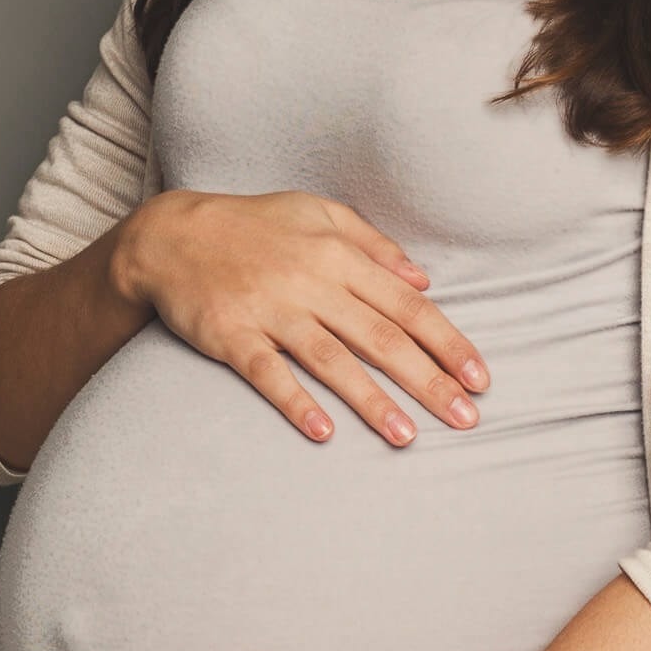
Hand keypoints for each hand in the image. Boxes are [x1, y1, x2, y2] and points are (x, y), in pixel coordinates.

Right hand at [111, 188, 489, 447]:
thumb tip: (423, 279)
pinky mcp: (231, 335)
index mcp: (338, 255)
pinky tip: (323, 432)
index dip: (447, 342)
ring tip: (408, 437)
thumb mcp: (318, 213)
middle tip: (465, 418)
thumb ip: (373, 244)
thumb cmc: (254, 225)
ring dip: (373, 401)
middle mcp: (311, 282)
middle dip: (429, 380)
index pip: (406, 305)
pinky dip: (295, 401)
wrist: (171, 235)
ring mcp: (270, 310)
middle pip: (381, 337)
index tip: (480, 377)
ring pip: (332, 360)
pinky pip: (267, 372)